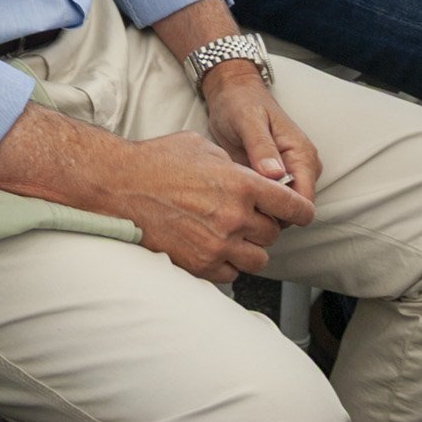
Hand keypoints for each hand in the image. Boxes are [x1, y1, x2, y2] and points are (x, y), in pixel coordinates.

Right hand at [115, 130, 313, 281]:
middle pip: (274, 234)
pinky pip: (232, 274)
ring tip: (231, 236)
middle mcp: (235, 217)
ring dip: (250, 248)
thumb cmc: (157, 161)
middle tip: (247, 218)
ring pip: (258, 259)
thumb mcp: (202, 147)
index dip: (301, 211)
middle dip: (264, 226)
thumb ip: (233, 165)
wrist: (119, 187)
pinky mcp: (200, 265)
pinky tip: (213, 247)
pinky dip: (228, 264)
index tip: (301, 215)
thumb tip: (251, 177)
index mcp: (242, 184)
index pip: (293, 207)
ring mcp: (218, 244)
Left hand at [202, 63, 320, 204]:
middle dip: (268, 213)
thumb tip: (276, 174)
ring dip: (259, 209)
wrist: (231, 94)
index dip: (283, 212)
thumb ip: (262, 146)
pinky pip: (268, 201)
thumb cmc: (241, 102)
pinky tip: (234, 196)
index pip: (305, 200)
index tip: (254, 210)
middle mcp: (301, 168)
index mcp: (302, 154)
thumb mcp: (248, 120)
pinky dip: (254, 203)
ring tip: (234, 200)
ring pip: (281, 209)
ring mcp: (288, 175)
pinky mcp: (272, 179)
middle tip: (238, 206)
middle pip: (293, 209)